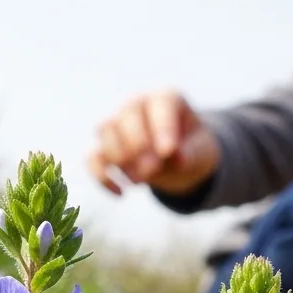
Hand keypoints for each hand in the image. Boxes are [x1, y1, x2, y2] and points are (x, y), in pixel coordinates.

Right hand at [87, 90, 220, 195]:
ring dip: (119, 159)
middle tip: (151, 170)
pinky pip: (93, 159)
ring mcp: (117, 124)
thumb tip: (174, 158)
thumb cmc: (191, 150)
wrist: (177, 160)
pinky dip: (103, 177)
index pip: (160, 104)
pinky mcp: (105, 148)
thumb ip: (188, 154)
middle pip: (127, 116)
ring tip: (140, 181)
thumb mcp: (199, 152)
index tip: (167, 152)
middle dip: (136, 146)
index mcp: (166, 99)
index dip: (161, 127)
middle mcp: (137, 105)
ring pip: (105, 131)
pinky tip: (121, 193)